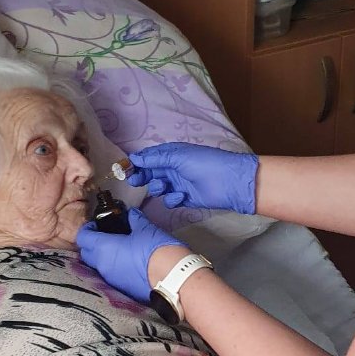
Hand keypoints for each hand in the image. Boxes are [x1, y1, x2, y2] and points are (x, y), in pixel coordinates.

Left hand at [77, 206, 184, 301]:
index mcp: (104, 248)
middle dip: (92, 244)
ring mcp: (111, 280)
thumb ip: (134, 220)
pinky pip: (110, 276)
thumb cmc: (157, 250)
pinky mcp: (122, 289)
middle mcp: (103, 266)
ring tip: (119, 249)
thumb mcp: (146, 228)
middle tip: (107, 236)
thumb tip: (130, 214)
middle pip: (86, 254)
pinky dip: (114, 268)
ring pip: (98, 267)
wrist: (173, 278)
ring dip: (103, 257)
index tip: (97, 224)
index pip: (82, 237)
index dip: (88, 229)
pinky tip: (128, 262)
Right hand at [127, 143, 258, 214]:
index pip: (150, 157)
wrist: (228, 183)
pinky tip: (181, 196)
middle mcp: (174, 168)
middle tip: (134, 181)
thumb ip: (155, 159)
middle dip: (143, 176)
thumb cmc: (204, 164)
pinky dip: (173, 198)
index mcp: (173, 155)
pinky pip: (170, 199)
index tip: (125, 168)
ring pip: (159, 187)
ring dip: (158, 187)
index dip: (138, 162)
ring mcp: (179, 184)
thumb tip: (135, 158)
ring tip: (164, 186)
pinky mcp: (185, 198)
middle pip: (152, 173)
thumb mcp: (178, 157)